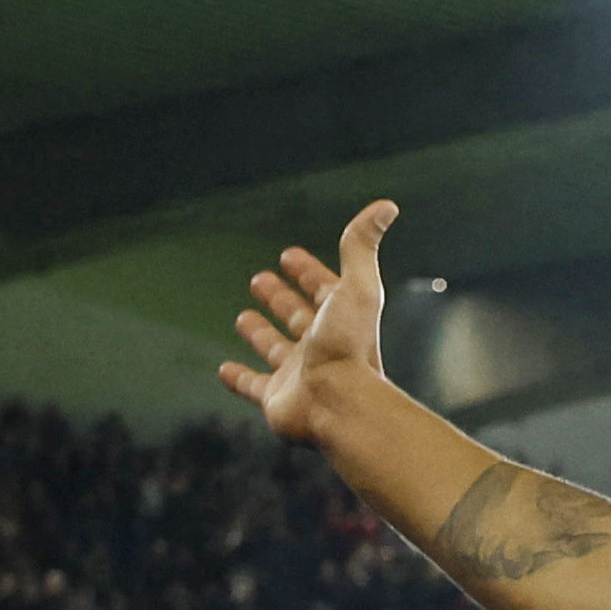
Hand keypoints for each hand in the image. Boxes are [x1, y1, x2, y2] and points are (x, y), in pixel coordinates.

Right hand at [218, 199, 401, 448]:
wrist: (340, 404)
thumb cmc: (349, 346)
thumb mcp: (356, 287)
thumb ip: (361, 247)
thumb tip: (387, 205)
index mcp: (339, 320)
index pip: (322, 288)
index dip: (308, 271)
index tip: (288, 254)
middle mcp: (319, 346)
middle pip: (297, 316)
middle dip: (280, 298)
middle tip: (260, 280)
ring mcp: (297, 373)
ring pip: (275, 349)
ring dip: (260, 333)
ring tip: (243, 318)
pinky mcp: (275, 397)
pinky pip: (252, 386)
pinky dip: (237, 379)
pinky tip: (223, 370)